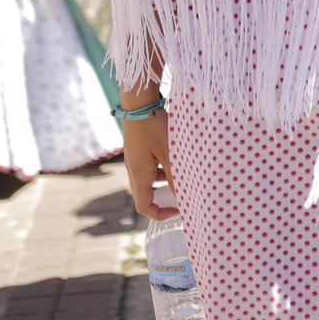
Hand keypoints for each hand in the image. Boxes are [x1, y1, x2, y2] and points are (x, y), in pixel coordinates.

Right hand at [121, 105, 175, 219]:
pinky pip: (149, 169)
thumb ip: (175, 175)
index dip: (160, 214)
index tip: (179, 209)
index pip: (144, 207)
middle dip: (163, 200)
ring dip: (164, 184)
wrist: (138, 105)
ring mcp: (135, 161)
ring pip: (149, 181)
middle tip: (182, 196)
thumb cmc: (153, 128)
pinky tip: (175, 161)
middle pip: (146, 196)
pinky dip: (162, 171)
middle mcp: (134, 171)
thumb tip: (184, 196)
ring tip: (182, 178)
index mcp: (139, 175)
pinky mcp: (138, 151)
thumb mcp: (169, 153)